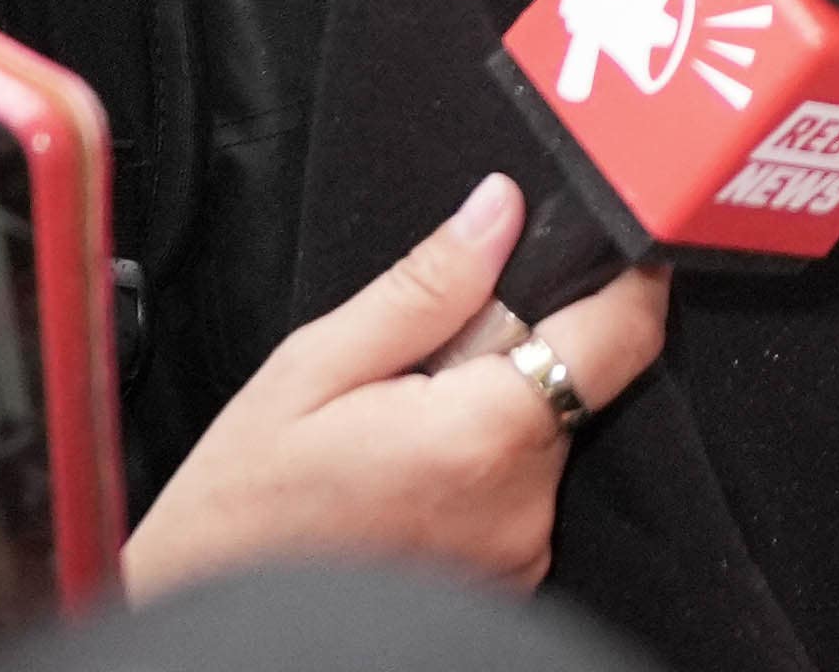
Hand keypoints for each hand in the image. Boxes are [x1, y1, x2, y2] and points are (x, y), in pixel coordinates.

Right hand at [124, 174, 668, 600]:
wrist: (210, 637)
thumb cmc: (238, 518)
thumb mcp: (310, 375)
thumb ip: (424, 288)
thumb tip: (502, 209)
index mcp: (483, 437)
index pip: (620, 335)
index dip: (627, 280)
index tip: (615, 249)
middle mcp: (521, 504)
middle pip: (569, 382)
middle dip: (513, 353)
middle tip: (421, 368)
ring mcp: (519, 554)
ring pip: (539, 438)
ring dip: (489, 416)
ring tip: (393, 435)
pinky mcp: (508, 584)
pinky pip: (515, 494)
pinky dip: (476, 472)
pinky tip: (402, 481)